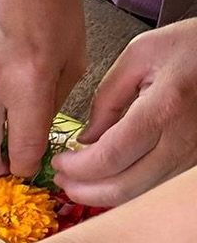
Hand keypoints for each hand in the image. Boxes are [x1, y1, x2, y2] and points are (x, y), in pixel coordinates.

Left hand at [52, 18, 196, 204]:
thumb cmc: (193, 47)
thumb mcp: (141, 54)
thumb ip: (107, 98)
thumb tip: (85, 138)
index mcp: (164, 109)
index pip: (109, 158)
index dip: (76, 168)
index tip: (58, 161)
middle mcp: (181, 140)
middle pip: (122, 188)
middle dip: (83, 189)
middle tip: (62, 179)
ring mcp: (190, 157)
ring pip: (138, 195)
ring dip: (103, 194)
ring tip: (80, 180)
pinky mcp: (192, 163)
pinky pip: (154, 188)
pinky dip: (126, 188)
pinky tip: (109, 177)